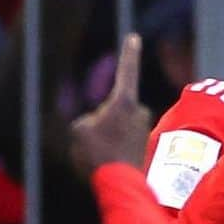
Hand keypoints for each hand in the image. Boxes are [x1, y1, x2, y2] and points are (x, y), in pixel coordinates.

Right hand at [69, 33, 151, 174]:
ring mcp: (143, 129)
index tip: (135, 38)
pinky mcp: (144, 145)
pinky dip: (113, 149)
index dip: (129, 53)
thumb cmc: (97, 154)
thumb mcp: (79, 129)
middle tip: (98, 141)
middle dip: (103, 119)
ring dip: (108, 135)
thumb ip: (89, 120)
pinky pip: (121, 141)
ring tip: (103, 153)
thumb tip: (98, 126)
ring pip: (117, 125)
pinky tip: (109, 163)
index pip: (127, 71)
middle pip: (113, 107)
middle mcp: (140, 111)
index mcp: (124, 101)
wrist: (119, 186)